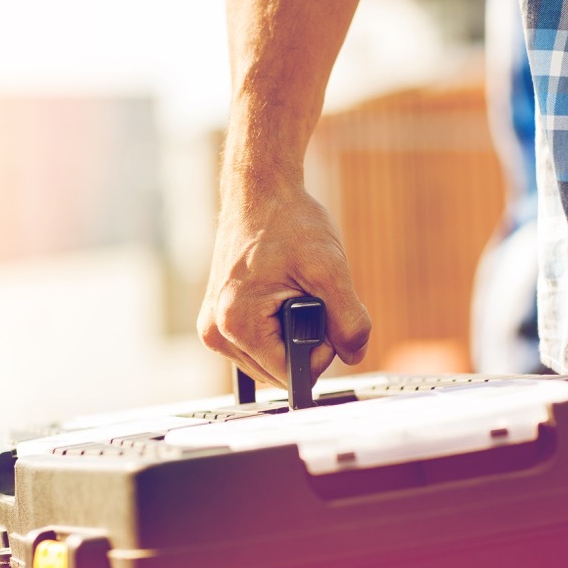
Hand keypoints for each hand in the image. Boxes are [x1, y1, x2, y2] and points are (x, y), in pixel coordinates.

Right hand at [197, 171, 370, 388]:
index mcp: (236, 324)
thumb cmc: (288, 221)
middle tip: (306, 295)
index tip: (323, 311)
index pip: (291, 375)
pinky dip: (276, 328)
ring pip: (270, 363)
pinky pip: (258, 348)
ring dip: (291, 335)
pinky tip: (278, 297)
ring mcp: (213, 329)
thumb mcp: (330, 269)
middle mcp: (216, 333)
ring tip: (290, 290)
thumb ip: (348, 320)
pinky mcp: (217, 321)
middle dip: (304, 343)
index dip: (320, 352)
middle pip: (279, 373)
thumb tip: (354, 356)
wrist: (259, 192)